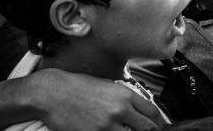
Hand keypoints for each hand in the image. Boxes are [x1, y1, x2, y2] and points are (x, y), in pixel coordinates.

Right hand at [31, 68, 164, 129]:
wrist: (53, 93)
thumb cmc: (79, 87)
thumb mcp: (109, 86)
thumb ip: (126, 99)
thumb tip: (139, 111)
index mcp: (126, 95)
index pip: (153, 112)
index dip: (158, 122)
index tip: (159, 126)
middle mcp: (120, 110)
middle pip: (146, 128)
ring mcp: (106, 125)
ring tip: (126, 130)